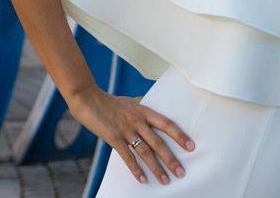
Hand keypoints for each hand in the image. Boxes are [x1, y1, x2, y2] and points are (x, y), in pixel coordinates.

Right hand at [71, 88, 194, 184]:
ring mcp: (126, 130)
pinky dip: (136, 169)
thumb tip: (154, 104)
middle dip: (171, 159)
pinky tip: (143, 179)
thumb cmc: (111, 102)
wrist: (88, 99)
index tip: (191, 146)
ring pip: (145, 152)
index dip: (179, 135)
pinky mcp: (114, 138)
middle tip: (181, 172)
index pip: (167, 124)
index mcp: (144, 111)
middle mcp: (138, 121)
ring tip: (165, 180)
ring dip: (156, 168)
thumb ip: (143, 105)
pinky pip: (127, 157)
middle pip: (158, 142)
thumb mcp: (131, 101)